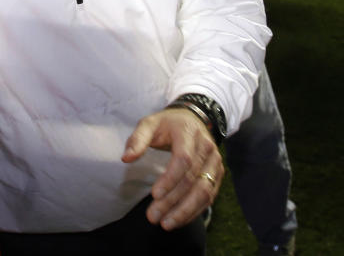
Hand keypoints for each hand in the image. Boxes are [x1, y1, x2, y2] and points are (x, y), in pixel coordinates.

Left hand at [121, 108, 222, 230]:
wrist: (193, 119)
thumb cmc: (167, 124)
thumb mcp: (149, 123)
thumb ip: (138, 139)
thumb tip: (126, 158)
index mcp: (189, 134)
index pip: (183, 160)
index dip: (170, 179)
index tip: (154, 194)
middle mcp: (207, 149)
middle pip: (193, 180)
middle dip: (173, 201)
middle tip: (154, 216)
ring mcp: (215, 163)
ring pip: (204, 192)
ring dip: (185, 211)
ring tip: (166, 224)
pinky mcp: (217, 175)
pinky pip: (209, 197)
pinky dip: (194, 211)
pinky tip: (179, 220)